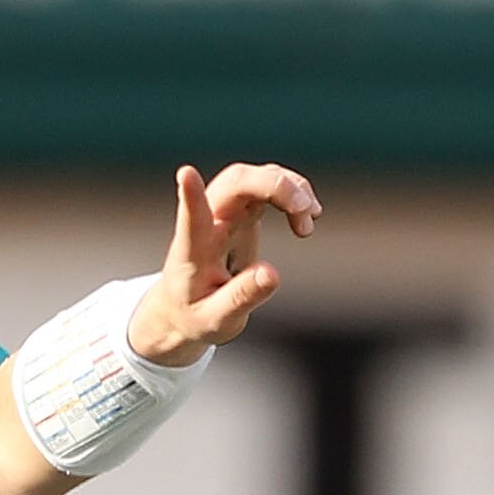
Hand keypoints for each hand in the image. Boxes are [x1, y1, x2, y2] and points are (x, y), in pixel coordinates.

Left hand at [129, 163, 320, 367]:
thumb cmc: (195, 315)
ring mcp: (225, 214)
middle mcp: (208, 224)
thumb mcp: (217, 321)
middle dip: (273, 184)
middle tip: (304, 208)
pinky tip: (309, 216)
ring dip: (288, 188)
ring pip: (253, 177)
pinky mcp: (241, 213)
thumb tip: (271, 274)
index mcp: (193, 252)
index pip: (191, 220)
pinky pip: (266, 186)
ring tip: (308, 223)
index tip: (185, 173)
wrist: (184, 310)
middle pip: (234, 182)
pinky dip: (293, 193)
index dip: (190, 197)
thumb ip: (241, 298)